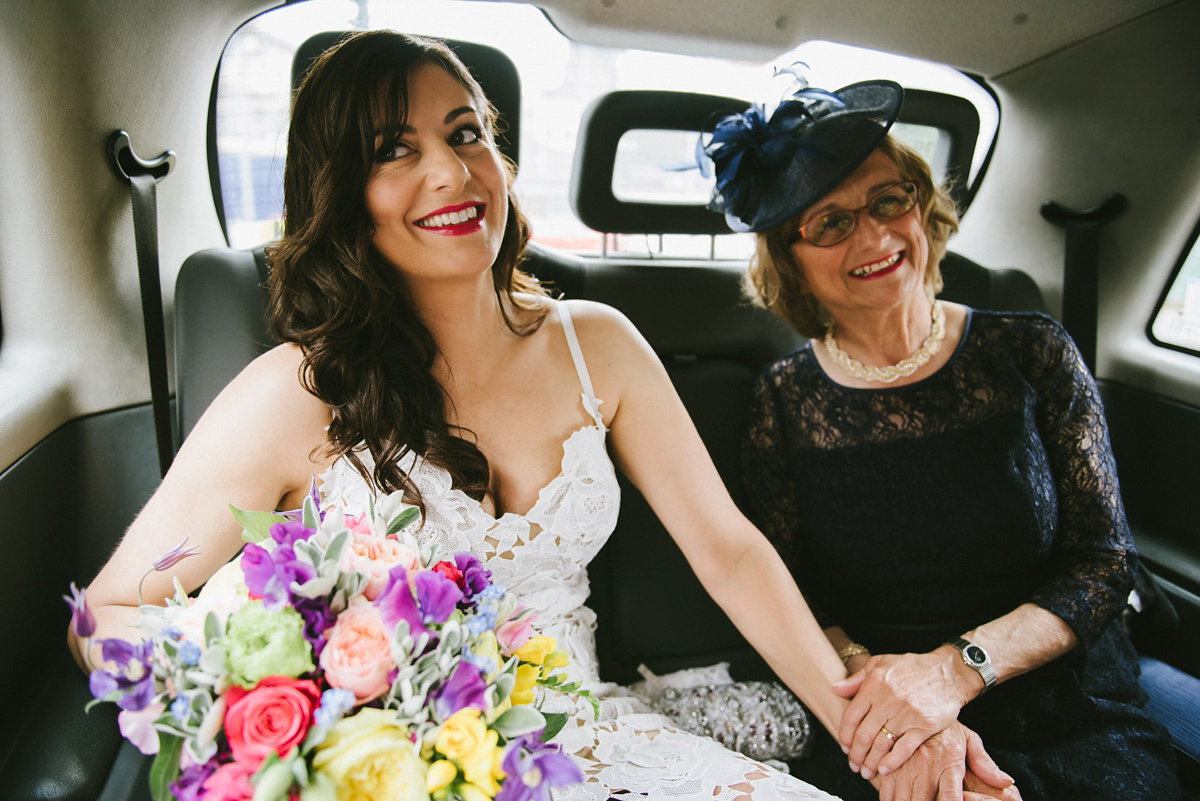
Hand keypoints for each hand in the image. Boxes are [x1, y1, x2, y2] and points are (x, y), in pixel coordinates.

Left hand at [833, 647, 982, 778]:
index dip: (844, 735)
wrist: (948, 672)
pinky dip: (892, 761)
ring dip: (870, 762)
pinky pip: (904, 748)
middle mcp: (888, 700)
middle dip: (855, 754)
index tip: (844, 747)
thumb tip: (835, 689)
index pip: (851, 717)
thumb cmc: (912, 667)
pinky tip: (884, 769)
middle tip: (854, 765)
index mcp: (874, 685)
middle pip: (864, 735)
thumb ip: (857, 678)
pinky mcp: (924, 726)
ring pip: (881, 744)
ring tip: (866, 772)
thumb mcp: (881, 663)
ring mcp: (907, 714)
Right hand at [877, 722, 1015, 800]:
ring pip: (900, 799)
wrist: (916, 696)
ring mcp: (905, 762)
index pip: (952, 799)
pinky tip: (892, 799)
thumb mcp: (968, 740)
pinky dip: (886, 798)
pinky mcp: (887, 757)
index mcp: (949, 763)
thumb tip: (1008, 782)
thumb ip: (985, 764)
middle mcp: (926, 765)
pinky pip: (883, 788)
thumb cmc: (945, 725)